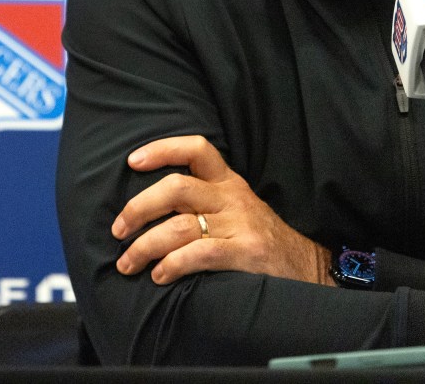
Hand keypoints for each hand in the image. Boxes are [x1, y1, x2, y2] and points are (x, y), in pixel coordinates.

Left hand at [111, 135, 332, 286]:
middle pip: (177, 187)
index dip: (163, 149)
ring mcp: (240, 224)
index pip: (197, 148)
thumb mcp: (237, 208)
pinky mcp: (246, 252)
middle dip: (139, 207)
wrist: (305, 267)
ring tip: (128, 263)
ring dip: (145, 246)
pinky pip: (199, 253)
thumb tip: (148, 209)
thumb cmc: (259, 239)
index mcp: (228, 182)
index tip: (133, 161)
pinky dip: (173, 264)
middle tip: (119, 229)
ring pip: (180, 225)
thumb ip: (203, 202)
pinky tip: (160, 275)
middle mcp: (232, 197)